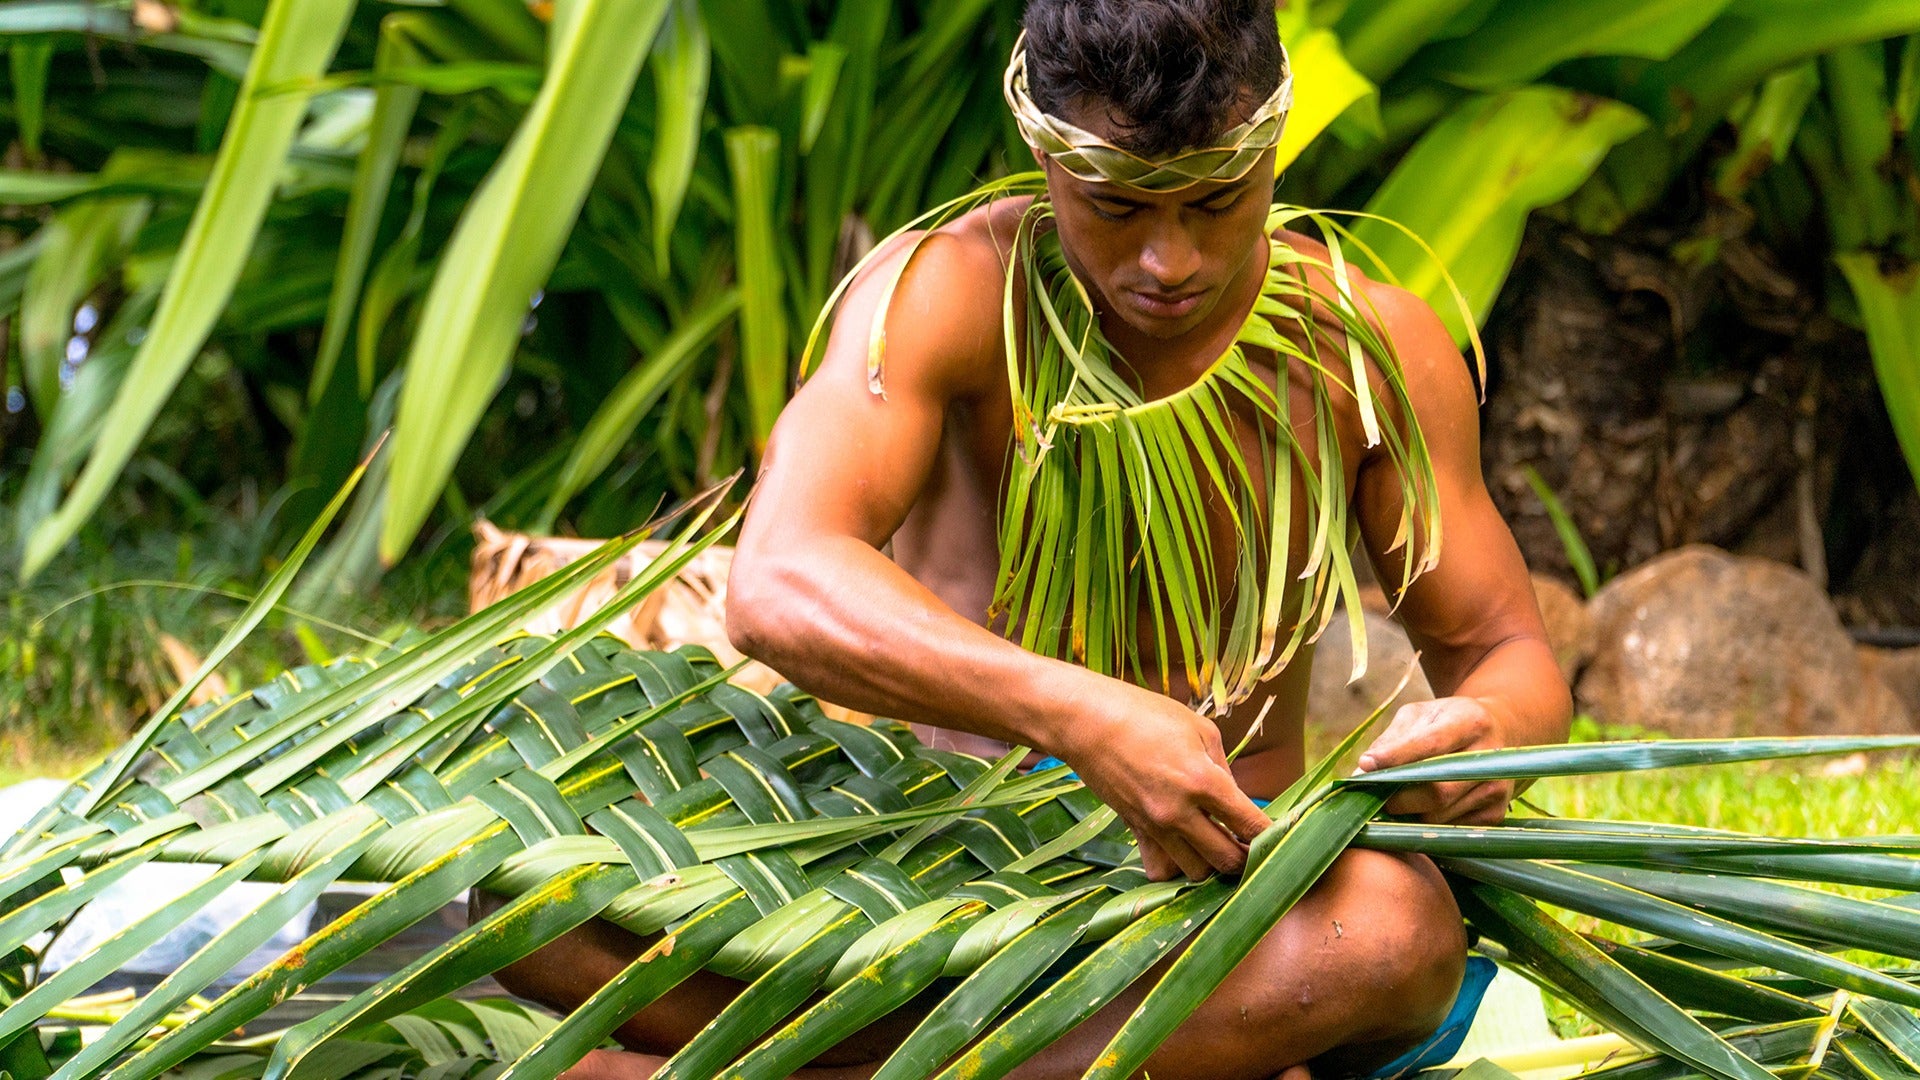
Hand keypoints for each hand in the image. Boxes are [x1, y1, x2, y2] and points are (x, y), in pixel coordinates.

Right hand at [1054, 681, 1270, 881]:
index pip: (1251, 825)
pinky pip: (1160, 870)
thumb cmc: (1146, 715)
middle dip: (1245, 857)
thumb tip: (1236, 801)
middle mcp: (1180, 811)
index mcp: (1204, 781)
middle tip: (1248, 843)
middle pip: (1227, 861)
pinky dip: (1174, 867)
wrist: (1087, 722)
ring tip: (1215, 844)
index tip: (1278, 835)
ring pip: (1196, 873)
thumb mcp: (1199, 729)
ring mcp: (1155, 825)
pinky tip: (1182, 849)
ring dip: (1211, 863)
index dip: (1271, 836)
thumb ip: (1224, 769)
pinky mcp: (1135, 830)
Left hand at [1357, 696, 1513, 824]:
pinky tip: (1419, 808)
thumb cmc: (1446, 723)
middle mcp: (1491, 759)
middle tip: (1374, 795)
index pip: (1431, 744)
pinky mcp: (1495, 815)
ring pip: (1438, 816)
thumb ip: (1392, 739)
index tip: (1366, 766)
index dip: (1396, 757)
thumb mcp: (1420, 715)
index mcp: (1472, 723)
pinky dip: (1425, 824)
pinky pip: (1448, 830)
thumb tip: (1362, 771)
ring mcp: (1496, 790)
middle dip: (1398, 797)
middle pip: (1436, 792)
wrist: (1497, 733)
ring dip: (1408, 814)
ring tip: (1395, 800)